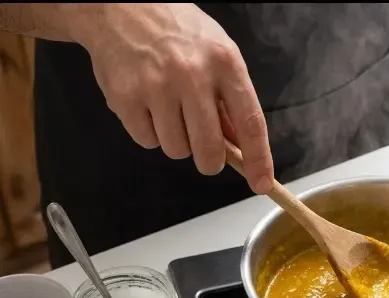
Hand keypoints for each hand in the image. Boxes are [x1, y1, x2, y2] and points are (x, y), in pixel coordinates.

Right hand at [76, 3, 272, 192]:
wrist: (120, 7)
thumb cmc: (178, 33)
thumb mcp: (218, 53)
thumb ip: (232, 100)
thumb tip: (243, 147)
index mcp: (224, 61)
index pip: (250, 122)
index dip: (258, 158)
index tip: (261, 183)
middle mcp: (191, 74)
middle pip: (209, 149)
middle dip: (210, 161)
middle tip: (206, 152)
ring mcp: (156, 86)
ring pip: (177, 150)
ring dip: (177, 141)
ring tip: (170, 110)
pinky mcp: (125, 97)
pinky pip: (147, 141)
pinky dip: (150, 132)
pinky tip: (148, 104)